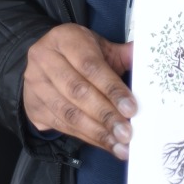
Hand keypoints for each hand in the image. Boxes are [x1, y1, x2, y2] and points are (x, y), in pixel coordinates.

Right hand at [23, 24, 134, 157]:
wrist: (44, 62)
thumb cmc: (79, 53)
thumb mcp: (99, 47)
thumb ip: (122, 54)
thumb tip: (150, 60)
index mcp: (64, 39)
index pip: (90, 66)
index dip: (112, 89)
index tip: (131, 108)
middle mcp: (44, 60)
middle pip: (78, 92)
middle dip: (105, 115)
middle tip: (126, 132)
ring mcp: (35, 85)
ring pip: (68, 113)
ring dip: (97, 131)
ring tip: (119, 144)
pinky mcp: (33, 107)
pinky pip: (62, 126)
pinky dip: (87, 137)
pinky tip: (105, 144)